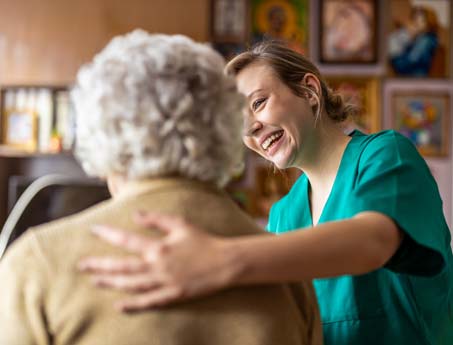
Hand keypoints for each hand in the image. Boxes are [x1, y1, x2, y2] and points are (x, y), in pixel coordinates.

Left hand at [78, 212, 237, 311]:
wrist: (224, 262)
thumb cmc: (203, 240)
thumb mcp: (180, 224)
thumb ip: (156, 219)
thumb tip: (135, 214)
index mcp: (159, 247)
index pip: (127, 240)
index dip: (108, 234)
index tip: (93, 230)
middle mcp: (158, 266)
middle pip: (122, 267)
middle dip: (100, 265)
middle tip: (82, 265)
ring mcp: (164, 283)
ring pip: (131, 285)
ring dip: (111, 283)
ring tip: (95, 280)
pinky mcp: (172, 295)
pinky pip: (149, 302)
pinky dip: (133, 305)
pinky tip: (118, 305)